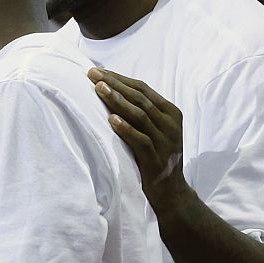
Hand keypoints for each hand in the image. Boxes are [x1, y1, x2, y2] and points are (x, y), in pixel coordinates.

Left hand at [89, 68, 188, 203]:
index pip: (143, 89)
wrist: (170, 191)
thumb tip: (109, 89)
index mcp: (170, 112)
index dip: (120, 78)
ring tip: (99, 89)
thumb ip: (139, 112)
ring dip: (118, 101)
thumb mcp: (152, 130)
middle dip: (115, 84)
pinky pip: (141, 140)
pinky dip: (126, 129)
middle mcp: (170, 124)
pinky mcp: (157, 158)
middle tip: (93, 75)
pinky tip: (111, 120)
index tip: (97, 71)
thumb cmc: (154, 156)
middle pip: (140, 98)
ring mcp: (166, 141)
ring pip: (140, 115)